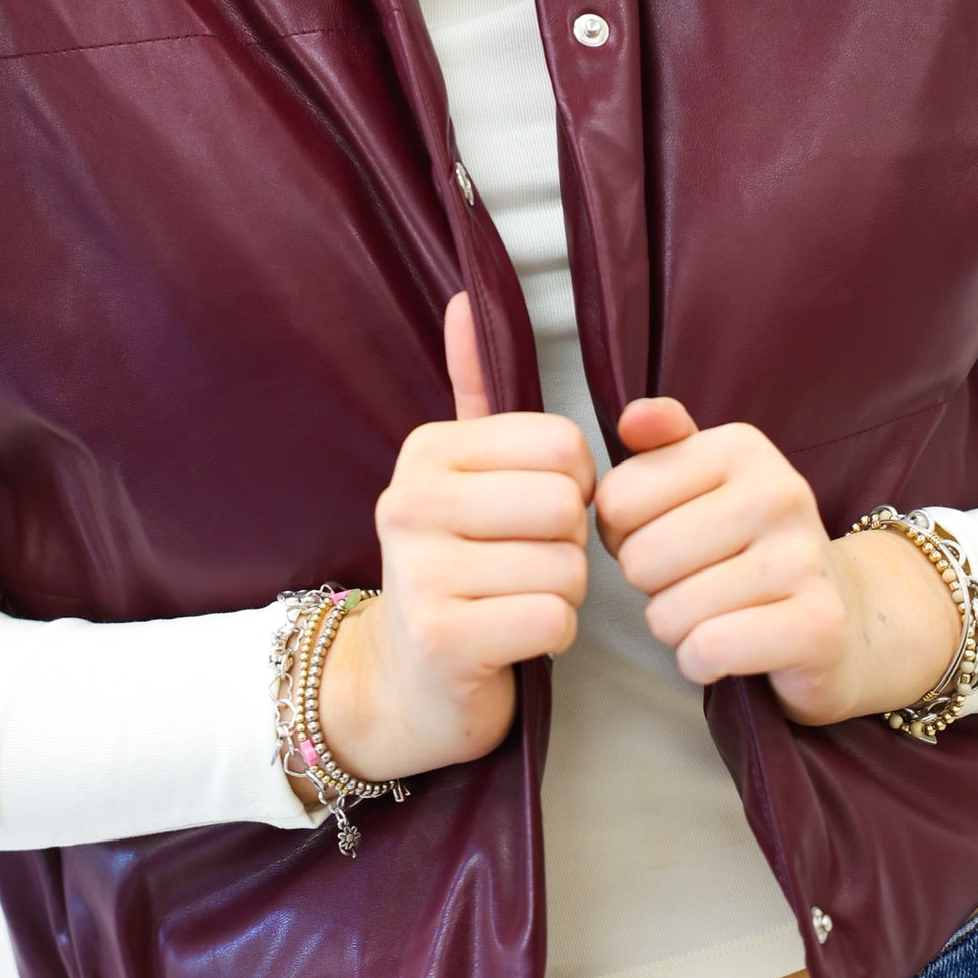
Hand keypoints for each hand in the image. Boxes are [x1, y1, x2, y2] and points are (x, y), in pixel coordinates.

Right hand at [312, 292, 593, 788]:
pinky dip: (552, 637)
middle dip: (568, 546)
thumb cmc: (456, 566)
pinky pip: (554, 620)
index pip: (562, 444)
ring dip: (561, 595)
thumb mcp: (460, 473)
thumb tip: (468, 296)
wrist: (404, 682)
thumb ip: (474, 387)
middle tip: (525, 564)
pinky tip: (511, 637)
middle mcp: (411, 502)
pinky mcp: (442, 638)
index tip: (531, 513)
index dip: (573, 486)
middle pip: (566, 507)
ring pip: (567, 568)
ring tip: (512, 600)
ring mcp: (420, 572)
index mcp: (427, 452)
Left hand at [594, 398, 962, 725]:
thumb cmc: (749, 550)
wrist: (845, 618)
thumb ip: (661, 446)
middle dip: (651, 587)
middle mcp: (778, 492)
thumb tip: (633, 417)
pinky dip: (701, 662)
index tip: (665, 539)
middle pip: (640, 558)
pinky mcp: (818, 624)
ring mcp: (802, 557)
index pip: (617, 498)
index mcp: (740, 448)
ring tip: (717, 614)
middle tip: (694, 584)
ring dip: (677, 629)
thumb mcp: (704, 484)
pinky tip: (729, 651)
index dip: (622, 534)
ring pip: (669, 612)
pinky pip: (708, 648)